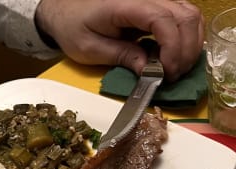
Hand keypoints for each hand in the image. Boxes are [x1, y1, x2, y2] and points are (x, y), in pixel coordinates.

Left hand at [36, 0, 203, 81]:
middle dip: (186, 50)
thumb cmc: (73, 28)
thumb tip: (149, 70)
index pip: (163, 20)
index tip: (167, 72)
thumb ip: (120, 56)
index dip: (172, 47)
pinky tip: (175, 56)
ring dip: (190, 44)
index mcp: (126, 5)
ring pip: (190, 15)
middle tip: (173, 76)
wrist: (65, 11)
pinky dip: (186, 37)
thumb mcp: (90, 49)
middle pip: (185, 16)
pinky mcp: (156, 6)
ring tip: (176, 69)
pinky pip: (182, 16)